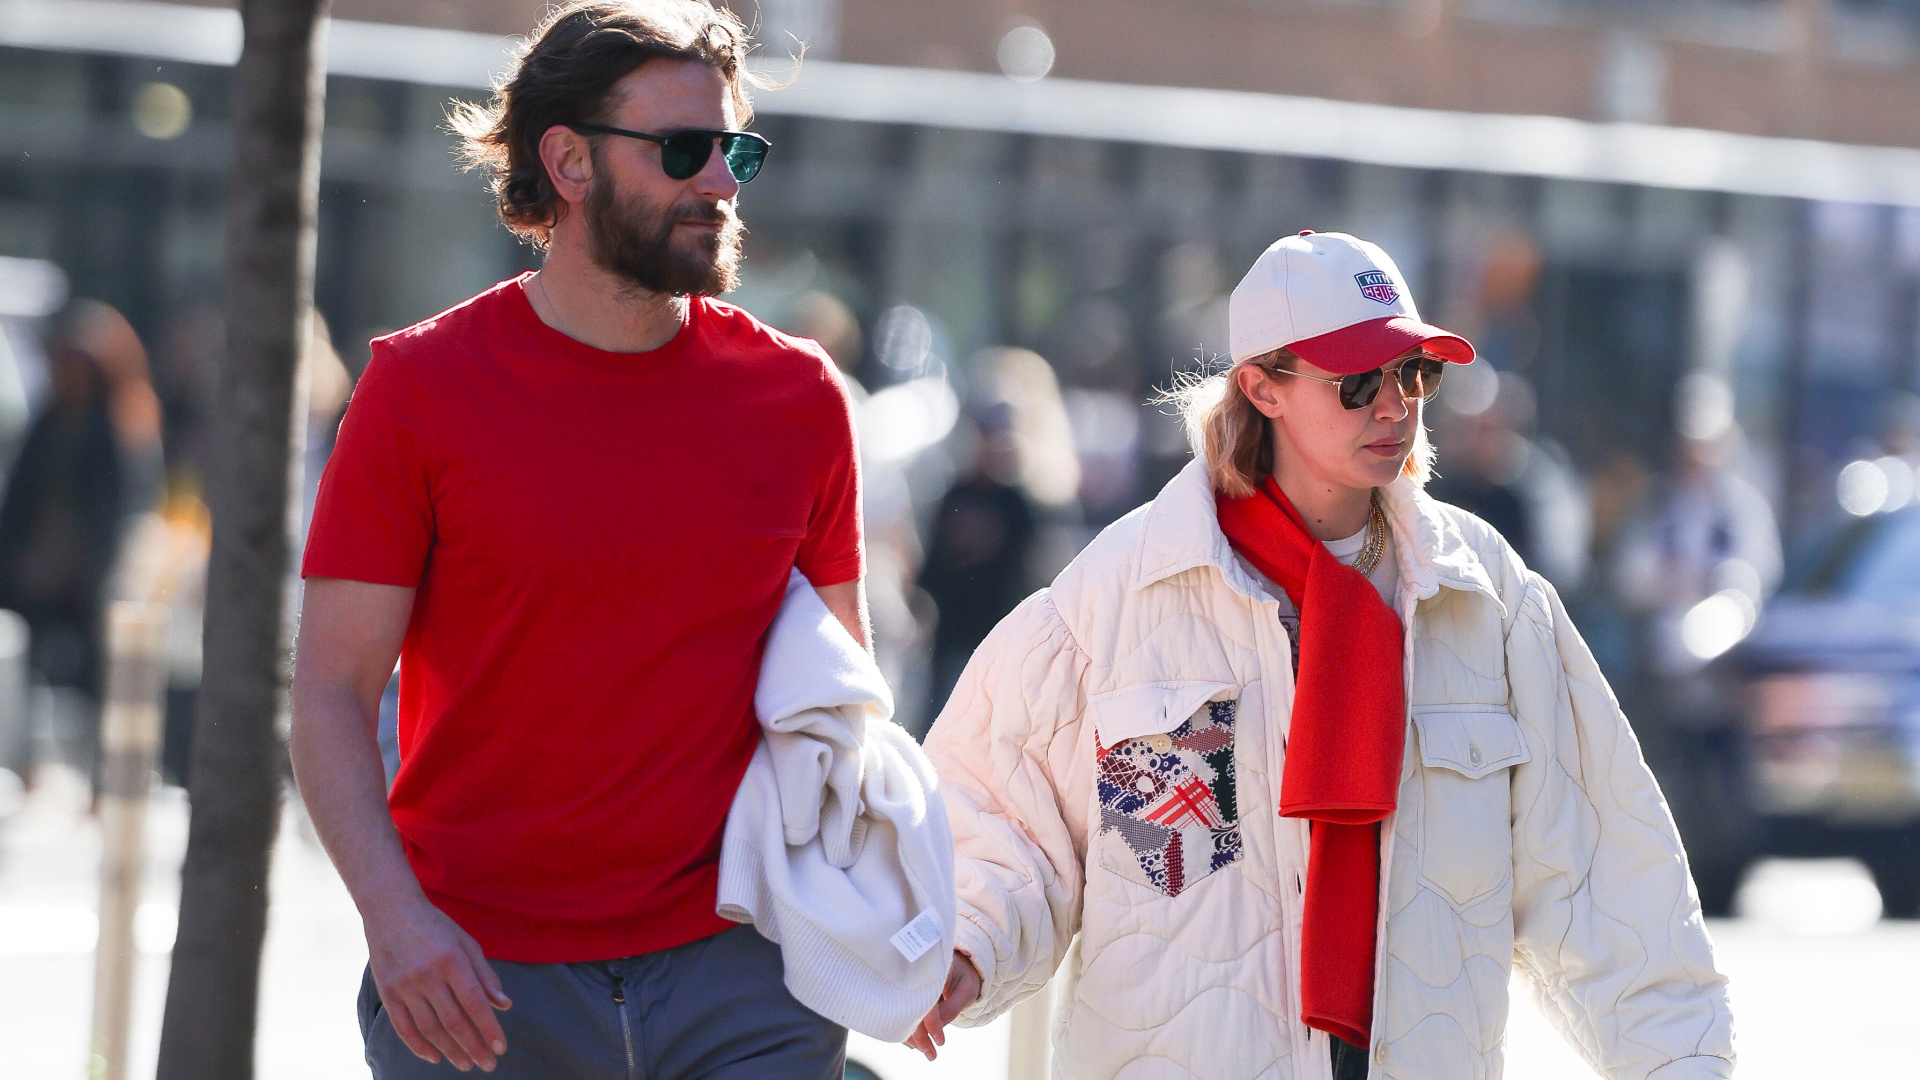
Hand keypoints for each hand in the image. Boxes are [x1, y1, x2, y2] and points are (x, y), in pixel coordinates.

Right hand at [364, 893, 512, 1071]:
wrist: (390, 909)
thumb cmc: (435, 925)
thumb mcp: (466, 942)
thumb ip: (485, 975)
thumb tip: (504, 1005)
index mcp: (452, 960)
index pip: (475, 1003)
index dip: (489, 1029)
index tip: (501, 1048)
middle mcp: (428, 975)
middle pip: (454, 1021)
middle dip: (474, 1047)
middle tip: (488, 1065)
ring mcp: (405, 985)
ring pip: (430, 1029)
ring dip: (450, 1051)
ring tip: (466, 1064)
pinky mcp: (387, 992)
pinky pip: (403, 1027)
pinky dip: (419, 1046)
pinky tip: (435, 1056)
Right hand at [904, 953, 982, 1060]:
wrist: (960, 965)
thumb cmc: (965, 976)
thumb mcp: (966, 991)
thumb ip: (951, 1009)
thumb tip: (936, 1030)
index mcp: (930, 970)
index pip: (927, 1000)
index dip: (931, 1024)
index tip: (940, 1041)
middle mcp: (915, 978)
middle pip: (912, 1010)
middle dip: (920, 1037)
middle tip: (931, 1055)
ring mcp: (908, 987)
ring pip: (904, 1015)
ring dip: (913, 1037)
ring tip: (927, 1052)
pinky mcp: (907, 997)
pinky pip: (903, 1015)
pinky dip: (908, 1031)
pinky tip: (916, 1044)